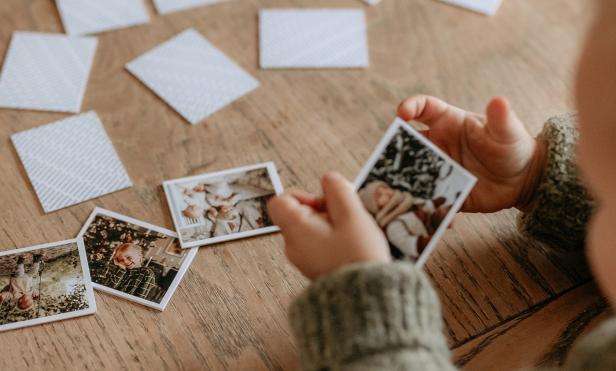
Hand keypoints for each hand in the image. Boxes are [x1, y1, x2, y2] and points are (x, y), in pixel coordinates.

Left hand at [268, 172, 390, 279]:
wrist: (366, 299)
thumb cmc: (358, 258)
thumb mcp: (352, 216)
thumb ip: (339, 191)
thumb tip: (328, 178)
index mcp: (296, 230)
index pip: (280, 201)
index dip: (302, 194)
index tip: (324, 202)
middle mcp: (294, 246)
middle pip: (299, 213)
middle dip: (324, 209)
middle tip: (346, 217)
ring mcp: (304, 259)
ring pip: (312, 228)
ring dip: (333, 224)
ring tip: (352, 234)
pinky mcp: (316, 268)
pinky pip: (320, 243)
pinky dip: (334, 239)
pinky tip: (352, 245)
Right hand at [398, 95, 547, 212]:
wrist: (522, 179)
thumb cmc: (512, 146)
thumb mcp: (507, 131)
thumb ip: (500, 118)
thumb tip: (499, 101)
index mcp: (448, 123)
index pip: (423, 109)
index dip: (410, 107)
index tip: (401, 114)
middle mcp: (437, 145)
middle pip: (408, 144)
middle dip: (396, 149)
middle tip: (388, 157)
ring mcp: (438, 170)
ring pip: (412, 173)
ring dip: (404, 181)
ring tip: (401, 190)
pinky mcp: (443, 192)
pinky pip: (427, 200)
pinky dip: (424, 208)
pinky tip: (429, 219)